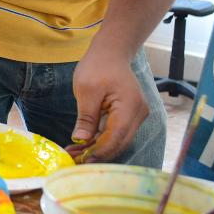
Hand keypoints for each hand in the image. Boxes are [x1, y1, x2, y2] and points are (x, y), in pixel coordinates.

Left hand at [68, 48, 148, 162]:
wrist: (111, 52)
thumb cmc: (98, 66)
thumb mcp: (86, 91)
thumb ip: (86, 118)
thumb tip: (80, 140)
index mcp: (130, 107)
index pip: (115, 138)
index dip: (98, 152)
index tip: (81, 161)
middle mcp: (138, 114)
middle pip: (119, 143)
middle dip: (97, 153)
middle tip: (74, 160)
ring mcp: (136, 115)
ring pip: (118, 140)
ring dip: (98, 148)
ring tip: (75, 153)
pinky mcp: (130, 116)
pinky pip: (117, 132)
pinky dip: (101, 139)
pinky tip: (84, 143)